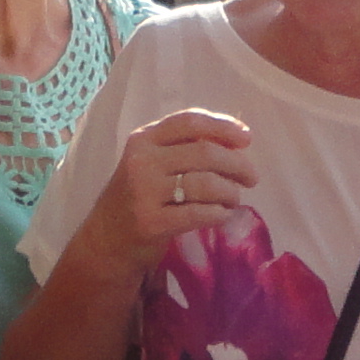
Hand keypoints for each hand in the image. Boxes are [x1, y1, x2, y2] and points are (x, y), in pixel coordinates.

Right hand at [91, 108, 255, 268]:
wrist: (108, 238)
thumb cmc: (140, 195)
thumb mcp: (152, 162)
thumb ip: (184, 147)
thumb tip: (237, 140)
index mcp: (144, 139)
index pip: (190, 122)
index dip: (223, 127)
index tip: (246, 139)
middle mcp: (142, 161)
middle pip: (204, 153)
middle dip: (237, 164)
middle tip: (251, 177)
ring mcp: (144, 192)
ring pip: (206, 184)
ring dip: (230, 192)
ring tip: (234, 198)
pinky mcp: (152, 222)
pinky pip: (199, 213)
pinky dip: (219, 214)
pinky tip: (223, 215)